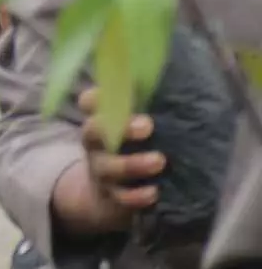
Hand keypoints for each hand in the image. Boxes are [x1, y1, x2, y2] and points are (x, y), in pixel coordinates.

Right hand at [50, 86, 161, 235]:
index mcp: (100, 119)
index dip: (99, 96)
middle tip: (148, 126)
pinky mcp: (113, 196)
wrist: (110, 192)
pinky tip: (154, 193)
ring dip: (132, 163)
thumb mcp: (134, 123)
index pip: (89, 101)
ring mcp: (101, 170)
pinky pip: (120, 197)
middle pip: (93, 131)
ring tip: (159, 161)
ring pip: (107, 166)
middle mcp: (95, 143)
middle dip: (120, 128)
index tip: (126, 91)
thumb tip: (180, 71)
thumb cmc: (134, 146)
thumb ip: (149, 103)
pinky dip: (136, 196)